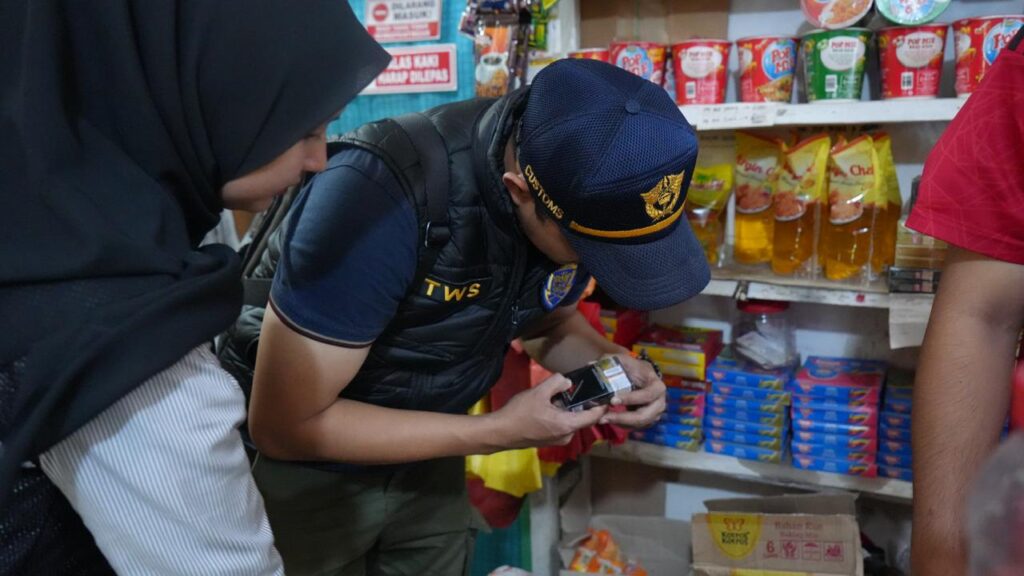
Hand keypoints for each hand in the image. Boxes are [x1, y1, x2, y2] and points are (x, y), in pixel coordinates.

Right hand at [492, 373, 607, 448]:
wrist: (500, 432)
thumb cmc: (520, 412)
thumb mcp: (539, 392)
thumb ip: (557, 382)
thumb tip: (568, 382)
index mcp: (568, 425)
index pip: (594, 416)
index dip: (602, 404)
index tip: (605, 392)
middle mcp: (567, 436)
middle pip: (582, 418)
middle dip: (580, 403)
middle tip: (575, 388)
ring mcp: (558, 440)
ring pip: (571, 421)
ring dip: (568, 409)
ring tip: (556, 395)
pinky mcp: (549, 441)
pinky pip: (562, 426)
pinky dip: (560, 416)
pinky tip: (548, 406)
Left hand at [601, 353, 665, 428]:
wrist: (641, 376)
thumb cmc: (632, 368)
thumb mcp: (623, 361)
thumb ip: (609, 362)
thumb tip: (591, 365)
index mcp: (656, 385)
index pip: (647, 395)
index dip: (631, 399)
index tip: (612, 400)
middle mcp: (659, 401)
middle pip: (644, 416)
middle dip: (623, 418)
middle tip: (604, 417)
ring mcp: (655, 413)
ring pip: (638, 424)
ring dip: (620, 423)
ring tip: (602, 419)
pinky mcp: (648, 420)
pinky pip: (635, 427)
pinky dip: (621, 425)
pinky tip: (608, 419)